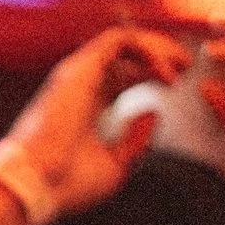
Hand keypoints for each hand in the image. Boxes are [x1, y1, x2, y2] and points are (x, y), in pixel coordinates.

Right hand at [0, 27, 190, 219]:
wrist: (37, 185)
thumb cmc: (69, 183)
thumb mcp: (116, 165)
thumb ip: (136, 140)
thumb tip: (153, 112)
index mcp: (88, 105)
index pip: (123, 75)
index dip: (152, 72)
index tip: (177, 82)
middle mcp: (83, 84)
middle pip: (126, 54)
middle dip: (161, 54)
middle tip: (187, 65)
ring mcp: (79, 74)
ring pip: (123, 41)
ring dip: (157, 48)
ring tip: (181, 65)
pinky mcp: (79, 67)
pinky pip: (118, 40)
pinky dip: (145, 49)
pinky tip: (162, 72)